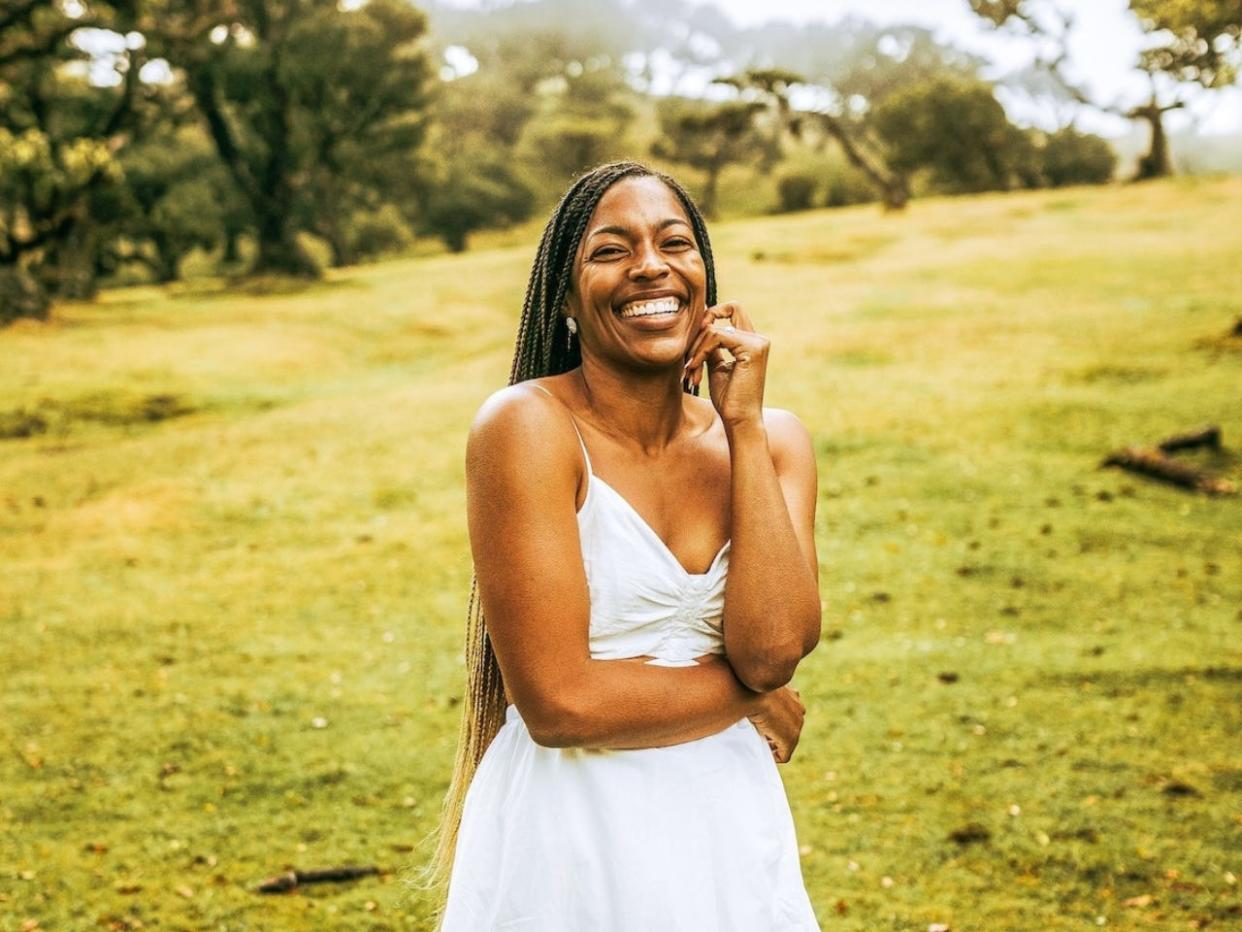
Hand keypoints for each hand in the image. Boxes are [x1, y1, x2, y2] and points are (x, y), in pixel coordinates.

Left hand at [682, 302, 768, 429]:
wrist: (740, 421)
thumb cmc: (729, 399)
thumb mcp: (717, 367)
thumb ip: (713, 347)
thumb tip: (701, 329)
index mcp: (752, 342)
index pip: (733, 310)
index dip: (712, 316)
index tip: (694, 340)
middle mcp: (758, 339)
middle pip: (731, 307)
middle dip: (704, 324)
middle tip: (689, 352)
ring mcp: (758, 342)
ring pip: (716, 327)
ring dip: (696, 347)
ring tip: (690, 369)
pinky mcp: (752, 349)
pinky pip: (717, 337)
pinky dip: (701, 351)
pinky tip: (694, 368)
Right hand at [747, 685, 804, 763]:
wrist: (753, 692)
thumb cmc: (750, 687)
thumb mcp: (758, 688)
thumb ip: (762, 695)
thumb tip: (752, 698)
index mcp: (793, 695)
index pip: (790, 711)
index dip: (777, 720)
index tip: (766, 724)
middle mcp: (798, 710)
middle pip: (790, 726)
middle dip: (778, 732)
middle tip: (763, 736)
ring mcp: (796, 725)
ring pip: (788, 740)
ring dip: (776, 743)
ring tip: (763, 744)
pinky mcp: (790, 739)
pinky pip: (784, 755)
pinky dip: (776, 757)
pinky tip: (767, 755)